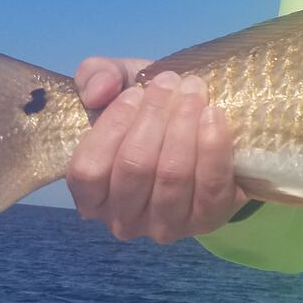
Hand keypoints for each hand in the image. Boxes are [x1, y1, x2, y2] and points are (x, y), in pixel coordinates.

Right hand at [67, 57, 247, 242]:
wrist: (200, 133)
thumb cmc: (150, 113)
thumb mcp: (119, 86)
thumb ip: (96, 77)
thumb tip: (99, 90)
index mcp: (90, 194)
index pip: (89, 169)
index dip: (112, 125)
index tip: (136, 91)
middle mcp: (122, 219)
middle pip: (135, 167)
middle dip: (155, 116)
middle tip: (171, 83)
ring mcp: (165, 226)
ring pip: (173, 176)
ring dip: (184, 126)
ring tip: (194, 92)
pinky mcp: (207, 220)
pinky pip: (210, 187)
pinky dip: (213, 147)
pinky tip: (214, 115)